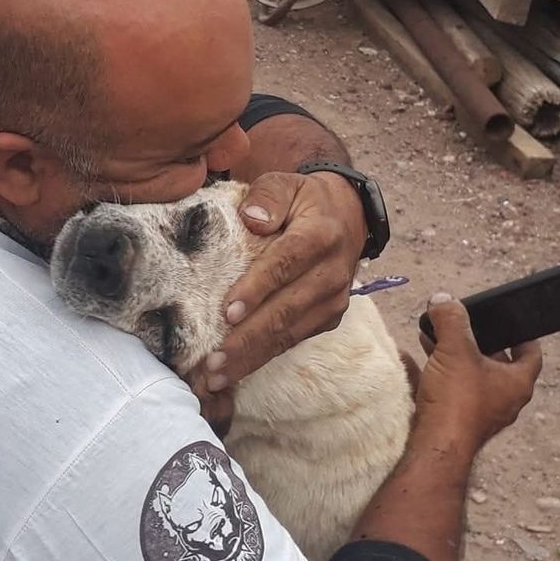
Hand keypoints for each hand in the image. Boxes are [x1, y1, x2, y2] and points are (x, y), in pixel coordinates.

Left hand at [187, 170, 366, 428]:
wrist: (348, 217)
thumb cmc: (303, 201)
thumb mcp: (286, 183)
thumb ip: (268, 195)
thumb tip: (252, 217)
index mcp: (321, 235)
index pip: (285, 264)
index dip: (256, 289)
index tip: (227, 313)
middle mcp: (333, 272)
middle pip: (286, 311)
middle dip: (247, 341)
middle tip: (211, 363)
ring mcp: (334, 300)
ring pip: (289, 334)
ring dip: (251, 359)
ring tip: (216, 378)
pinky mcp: (329, 319)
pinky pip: (294, 341)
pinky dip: (263, 359)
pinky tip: (235, 372)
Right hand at [415, 295, 541, 452]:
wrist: (434, 447)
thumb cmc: (457, 402)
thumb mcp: (455, 350)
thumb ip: (450, 320)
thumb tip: (442, 300)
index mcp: (516, 383)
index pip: (531, 353)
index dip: (523, 335)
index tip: (512, 322)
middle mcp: (502, 401)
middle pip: (495, 365)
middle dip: (476, 343)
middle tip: (462, 326)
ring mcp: (479, 415)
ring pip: (469, 379)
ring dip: (453, 359)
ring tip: (432, 339)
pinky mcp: (454, 423)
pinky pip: (446, 393)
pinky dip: (432, 377)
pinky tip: (411, 362)